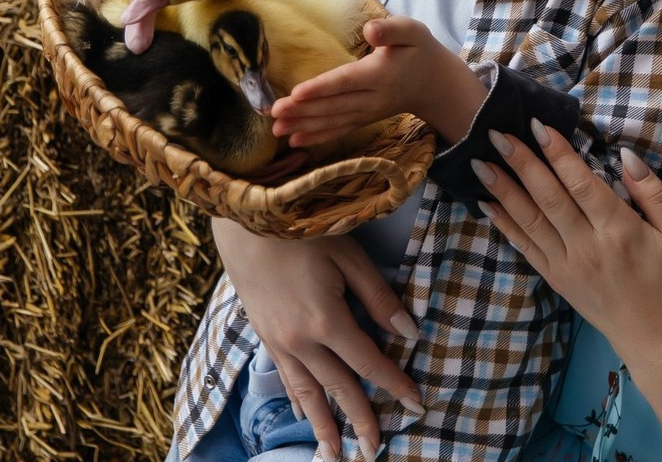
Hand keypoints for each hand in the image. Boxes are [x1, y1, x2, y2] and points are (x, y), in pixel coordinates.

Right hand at [212, 218, 423, 460]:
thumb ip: (379, 297)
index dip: (394, 384)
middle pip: (337, 388)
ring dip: (323, 425)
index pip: (368, 362)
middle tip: (374, 451)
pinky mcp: (264, 337)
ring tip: (335, 454)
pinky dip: (297, 400)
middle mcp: (300, 341)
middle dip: (360, 420)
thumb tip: (409, 331)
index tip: (416, 405)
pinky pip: (285, 378)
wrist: (246, 223)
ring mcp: (278, 342)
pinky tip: (302, 415)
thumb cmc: (304, 232)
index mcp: (326, 320)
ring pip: (306, 393)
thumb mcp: (349, 256)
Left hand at [273, 15, 488, 146]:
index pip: (346, 82)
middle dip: (303, 110)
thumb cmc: (420, 50)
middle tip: (274, 112)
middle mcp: (373, 98)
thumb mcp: (413, 31)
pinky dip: (317, 137)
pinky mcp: (364, 119)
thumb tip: (369, 30)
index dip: (321, 88)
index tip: (297, 92)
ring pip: (333, 121)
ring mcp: (368, 112)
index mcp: (380, 74)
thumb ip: (391, 29)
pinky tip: (295, 142)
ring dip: (304, 126)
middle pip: (334, 106)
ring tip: (276, 129)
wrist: (435, 83)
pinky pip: (339, 131)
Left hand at [473, 122, 661, 378]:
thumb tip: (625, 156)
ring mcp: (568, 266)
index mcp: (620, 231)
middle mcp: (587, 247)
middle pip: (548, 197)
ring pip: (530, 221)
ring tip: (479, 163)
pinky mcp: (557, 280)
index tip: (537, 125)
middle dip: (521, 162)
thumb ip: (654, 193)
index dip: (558, 153)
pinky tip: (486, 204)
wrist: (660, 343)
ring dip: (503, 190)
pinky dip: (505, 224)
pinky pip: (526, 248)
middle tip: (495, 133)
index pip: (581, 183)